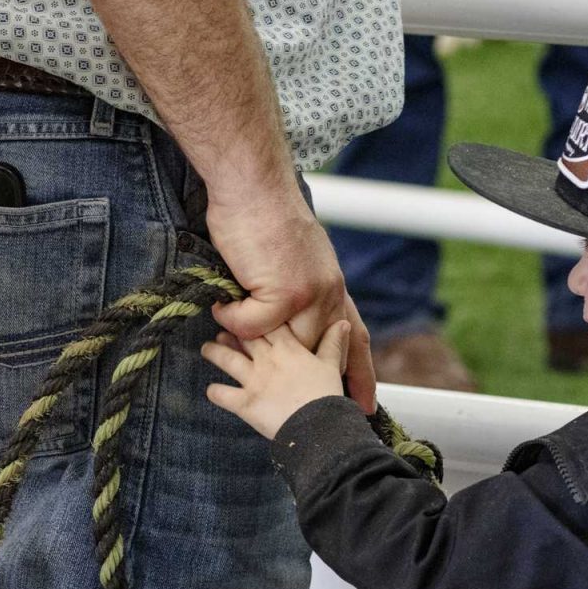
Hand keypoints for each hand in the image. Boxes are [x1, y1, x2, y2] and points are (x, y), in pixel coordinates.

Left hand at [201, 320, 350, 439]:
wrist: (318, 426)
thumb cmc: (327, 395)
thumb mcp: (332, 365)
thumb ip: (333, 343)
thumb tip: (343, 323)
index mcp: (288, 348)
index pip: (270, 324)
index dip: (260, 317)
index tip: (251, 311)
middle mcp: (267, 360)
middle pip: (244, 337)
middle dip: (233, 330)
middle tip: (223, 327)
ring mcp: (254, 381)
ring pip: (227, 360)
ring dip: (215, 352)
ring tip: (207, 348)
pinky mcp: (245, 403)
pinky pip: (222, 395)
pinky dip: (215, 392)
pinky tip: (211, 390)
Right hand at [205, 199, 376, 413]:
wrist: (254, 185)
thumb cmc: (264, 214)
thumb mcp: (296, 255)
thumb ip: (299, 284)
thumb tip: (285, 310)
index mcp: (333, 286)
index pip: (355, 338)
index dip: (362, 373)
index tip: (364, 404)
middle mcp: (327, 294)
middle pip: (318, 352)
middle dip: (302, 374)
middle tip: (279, 388)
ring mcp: (307, 296)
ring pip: (285, 345)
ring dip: (255, 343)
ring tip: (234, 338)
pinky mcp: (281, 293)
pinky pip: (253, 327)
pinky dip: (233, 319)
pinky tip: (223, 303)